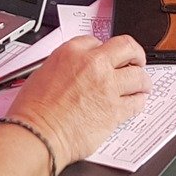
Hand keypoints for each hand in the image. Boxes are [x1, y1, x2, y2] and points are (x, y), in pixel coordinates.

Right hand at [0, 35, 149, 171]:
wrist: (38, 134)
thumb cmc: (34, 110)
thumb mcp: (43, 73)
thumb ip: (66, 68)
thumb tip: (76, 72)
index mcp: (72, 52)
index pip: (97, 41)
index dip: (104, 50)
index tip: (108, 58)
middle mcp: (93, 65)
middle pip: (127, 47)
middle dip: (135, 54)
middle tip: (137, 61)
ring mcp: (107, 86)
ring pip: (139, 76)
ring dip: (142, 81)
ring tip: (141, 85)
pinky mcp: (115, 110)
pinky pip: (137, 102)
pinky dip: (139, 102)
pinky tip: (136, 103)